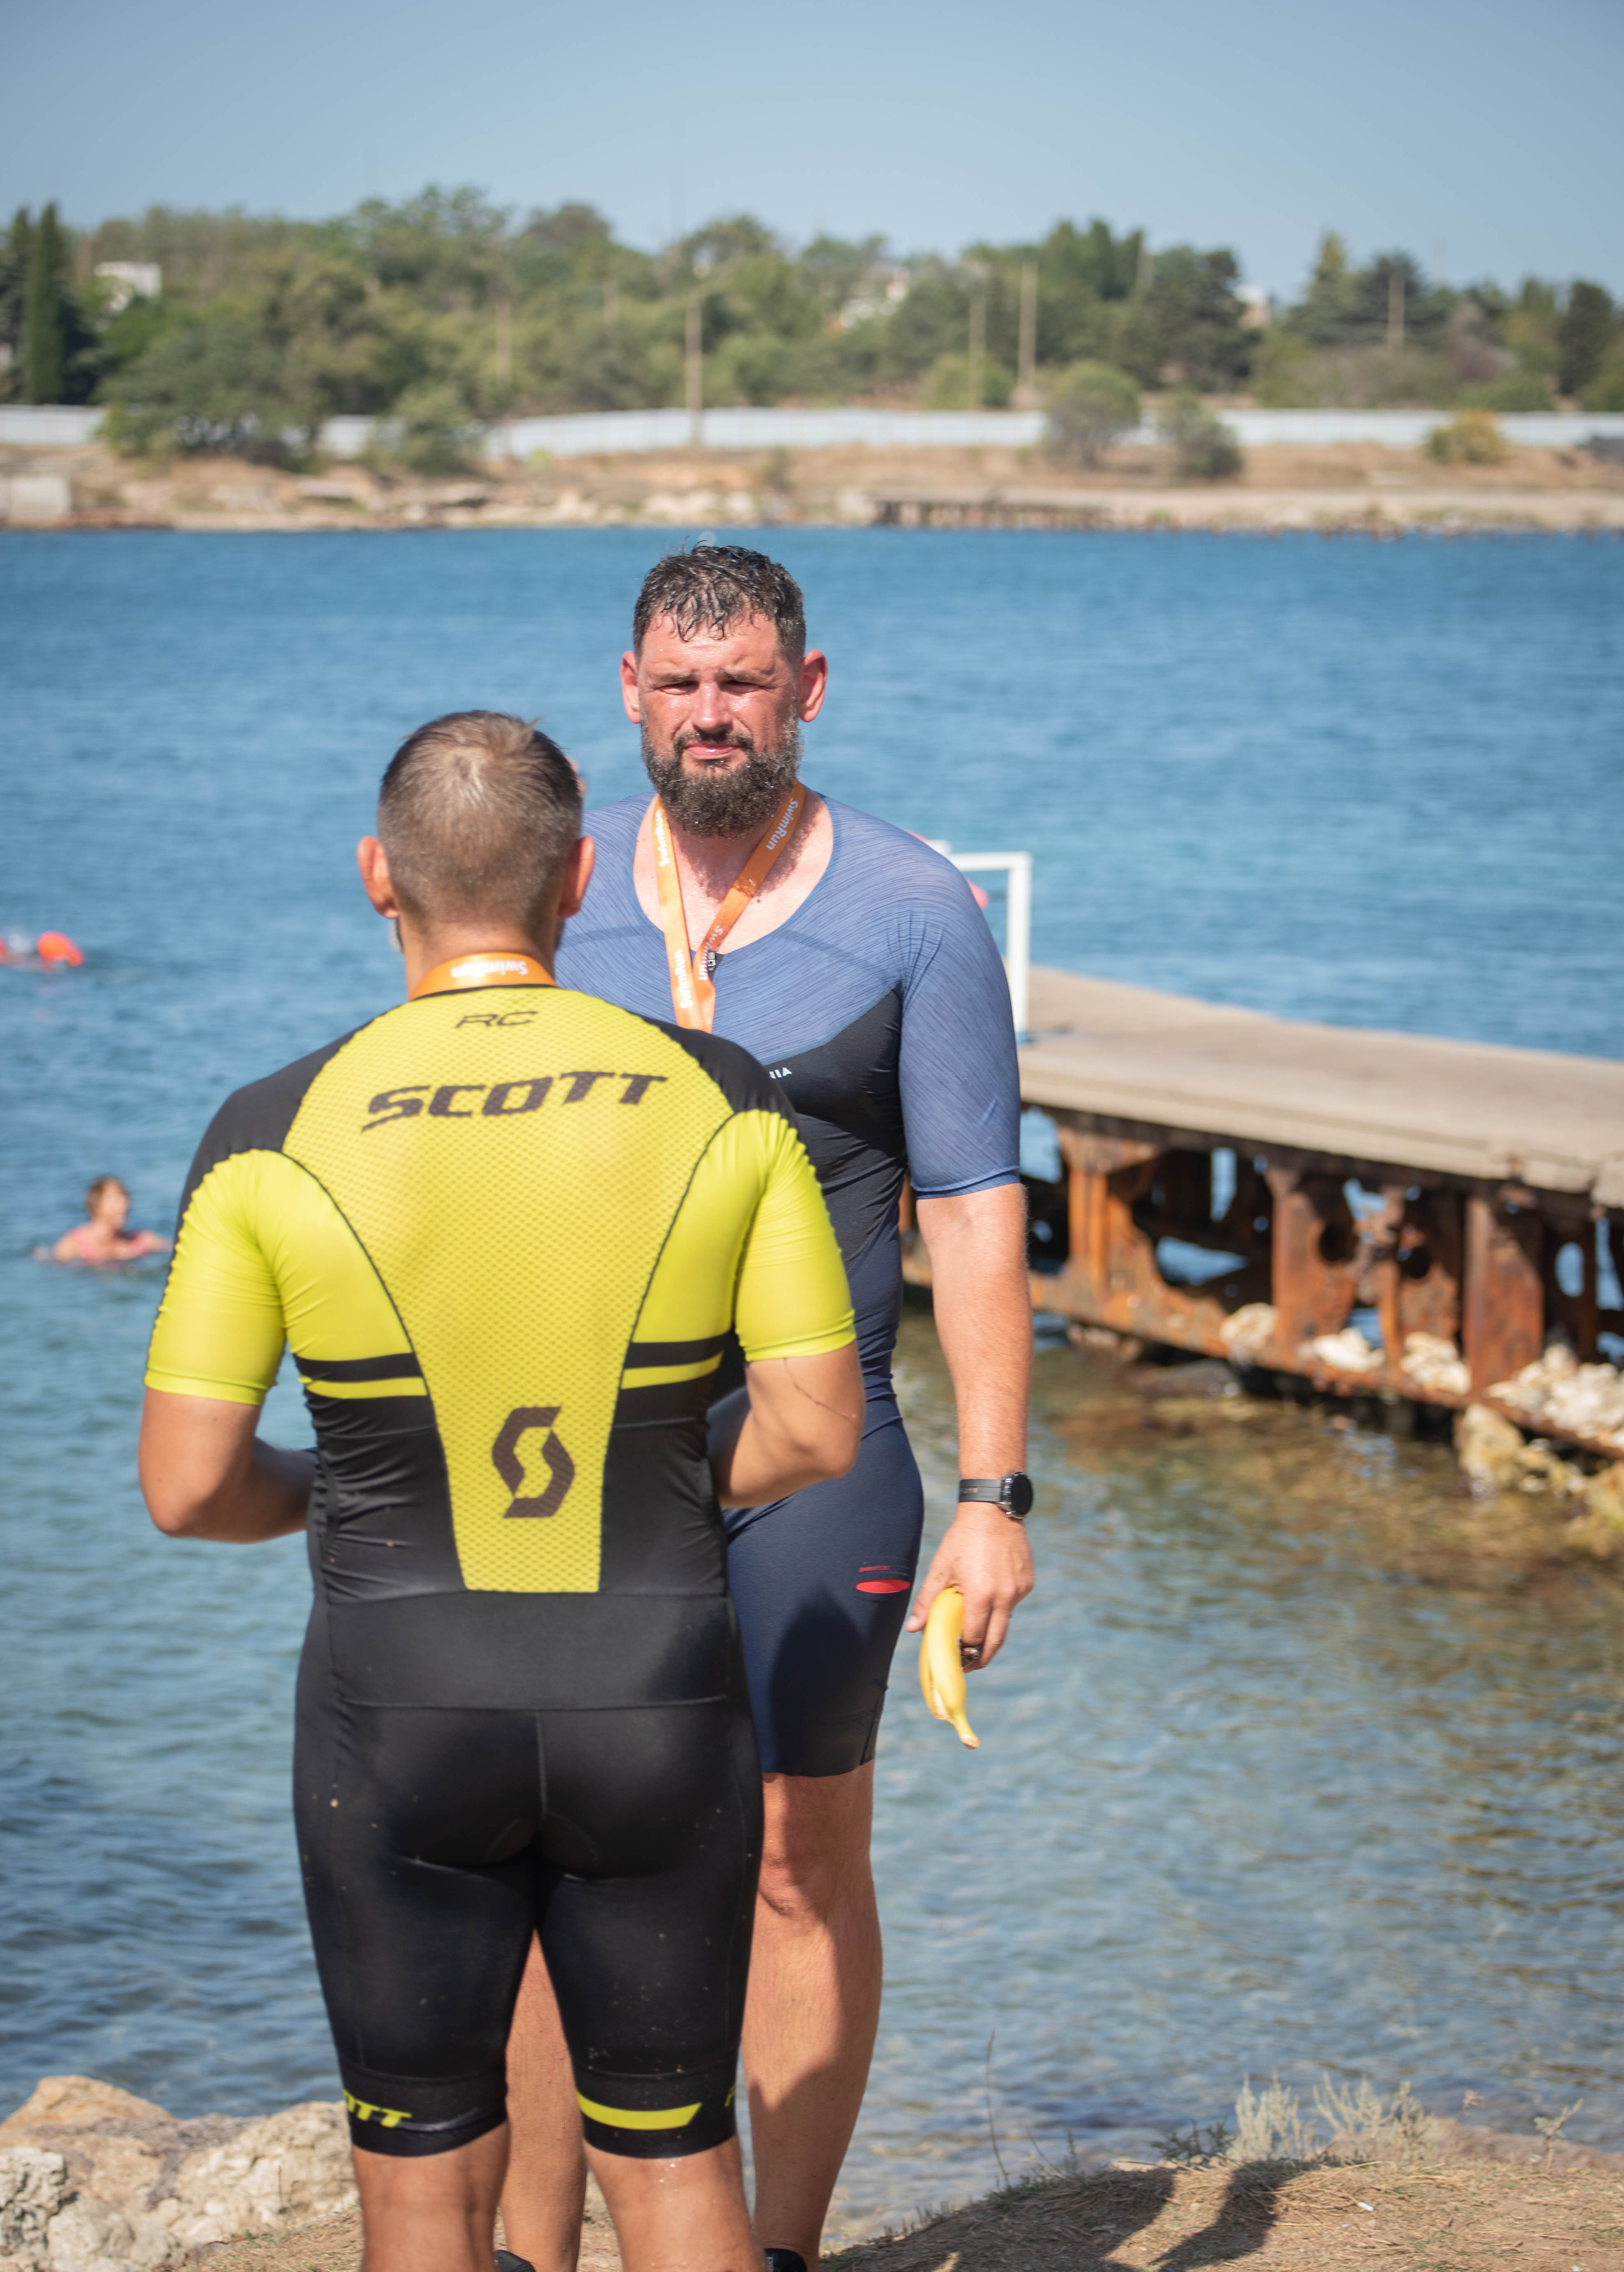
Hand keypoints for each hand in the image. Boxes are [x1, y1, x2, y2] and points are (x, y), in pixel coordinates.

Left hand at [905, 1502, 1033, 1669]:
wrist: (992, 1511)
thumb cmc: (962, 1539)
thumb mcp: (940, 1569)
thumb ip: (926, 1602)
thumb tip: (913, 1629)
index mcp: (981, 1596)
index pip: (974, 1639)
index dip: (964, 1653)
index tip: (955, 1659)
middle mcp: (1005, 1597)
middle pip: (995, 1642)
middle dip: (982, 1658)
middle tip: (969, 1663)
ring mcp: (1019, 1590)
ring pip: (1005, 1622)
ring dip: (991, 1629)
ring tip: (975, 1626)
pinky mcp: (1027, 1583)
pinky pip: (1013, 1604)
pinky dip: (1000, 1607)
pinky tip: (988, 1592)